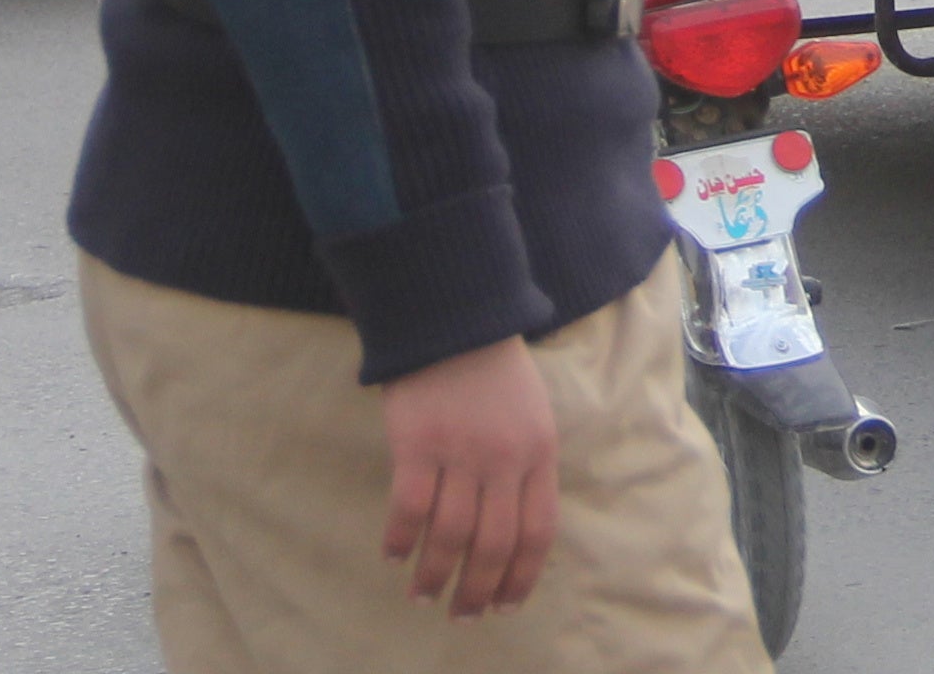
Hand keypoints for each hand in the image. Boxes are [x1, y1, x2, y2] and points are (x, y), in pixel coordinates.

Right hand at [380, 336, 559, 616]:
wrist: (454, 316)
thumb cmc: (494, 370)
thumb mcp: (532, 415)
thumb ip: (527, 469)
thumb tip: (512, 535)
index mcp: (540, 452)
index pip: (538, 532)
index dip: (521, 576)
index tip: (506, 605)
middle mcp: (505, 458)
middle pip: (494, 544)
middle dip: (478, 590)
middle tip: (461, 617)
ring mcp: (461, 450)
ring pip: (450, 535)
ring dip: (435, 574)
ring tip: (422, 597)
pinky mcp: (416, 442)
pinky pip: (409, 506)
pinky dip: (400, 538)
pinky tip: (393, 555)